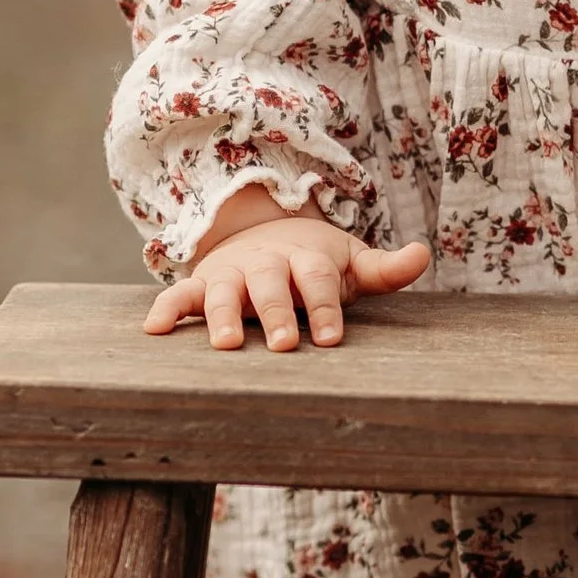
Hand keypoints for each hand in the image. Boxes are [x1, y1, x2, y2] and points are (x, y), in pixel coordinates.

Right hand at [143, 191, 429, 352]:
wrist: (264, 233)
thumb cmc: (314, 263)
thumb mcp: (350, 262)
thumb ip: (385, 268)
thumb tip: (424, 254)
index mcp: (306, 259)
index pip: (318, 281)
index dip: (323, 307)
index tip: (330, 338)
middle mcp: (267, 264)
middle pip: (272, 285)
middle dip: (276, 313)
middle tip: (283, 344)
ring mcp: (232, 274)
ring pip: (225, 292)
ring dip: (224, 315)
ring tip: (226, 344)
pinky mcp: (202, 285)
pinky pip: (179, 297)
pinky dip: (165, 310)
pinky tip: (153, 331)